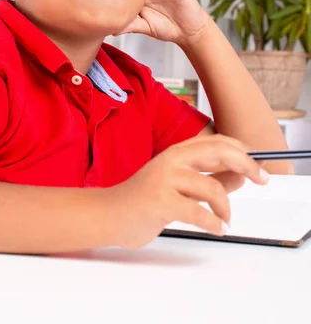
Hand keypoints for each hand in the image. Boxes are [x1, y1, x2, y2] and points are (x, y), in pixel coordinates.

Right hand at [105, 134, 268, 249]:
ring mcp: (165, 179)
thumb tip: (242, 175)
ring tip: (225, 220)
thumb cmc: (144, 199)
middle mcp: (172, 160)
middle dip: (246, 164)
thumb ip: (210, 178)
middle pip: (218, 152)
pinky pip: (198, 213)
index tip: (259, 167)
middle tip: (262, 180)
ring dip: (226, 208)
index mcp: (177, 152)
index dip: (243, 152)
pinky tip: (217, 229)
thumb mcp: (180, 184)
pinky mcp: (160, 201)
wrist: (109, 214)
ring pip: (211, 188)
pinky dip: (214, 223)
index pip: (217, 142)